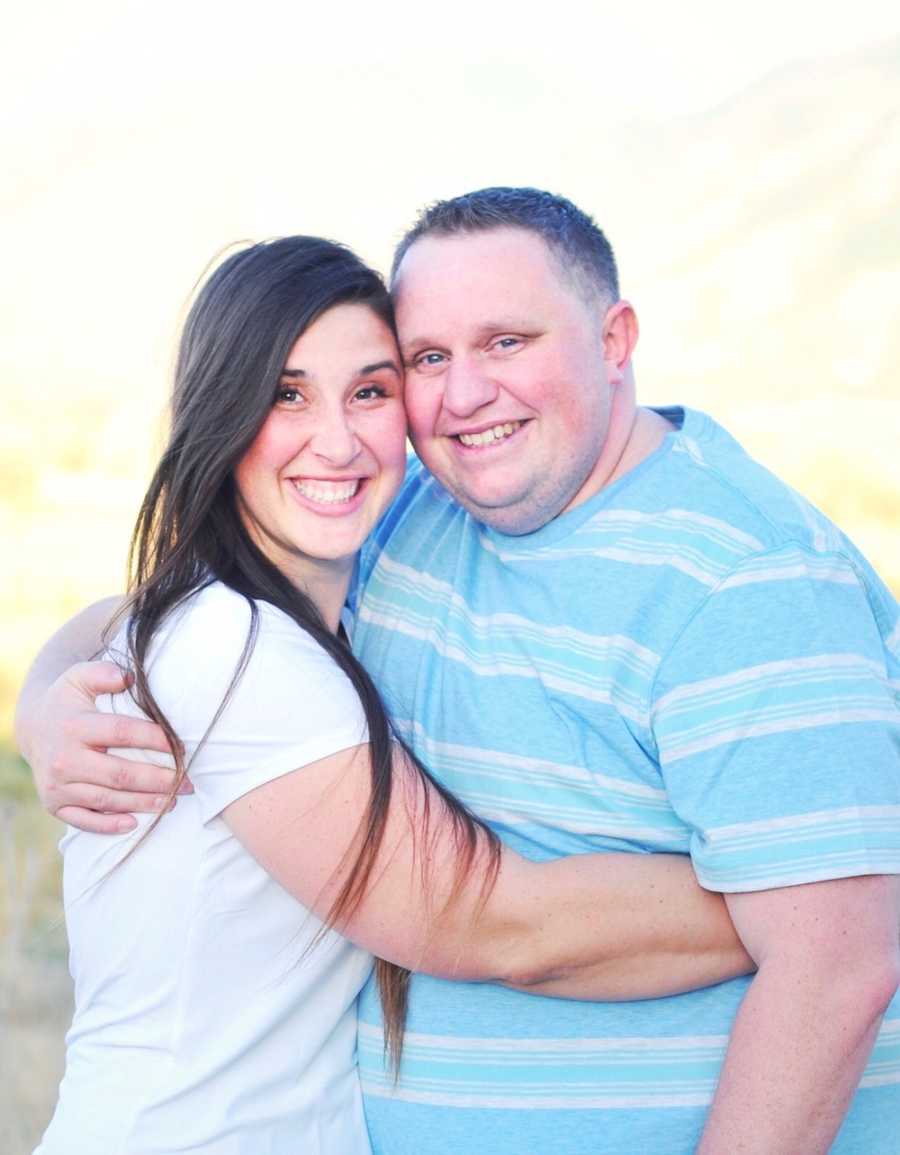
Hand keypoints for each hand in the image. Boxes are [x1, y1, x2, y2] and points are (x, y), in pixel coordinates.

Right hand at [18, 660, 188, 833]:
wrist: (33, 729)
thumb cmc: (68, 701)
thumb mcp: (80, 677)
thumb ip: (103, 673)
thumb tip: (128, 677)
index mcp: (74, 726)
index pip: (123, 733)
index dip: (156, 740)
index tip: (183, 748)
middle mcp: (64, 759)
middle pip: (119, 774)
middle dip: (159, 780)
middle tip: (187, 783)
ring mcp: (57, 785)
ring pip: (107, 800)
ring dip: (143, 804)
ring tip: (173, 802)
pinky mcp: (54, 804)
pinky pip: (83, 821)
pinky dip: (109, 826)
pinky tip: (135, 823)